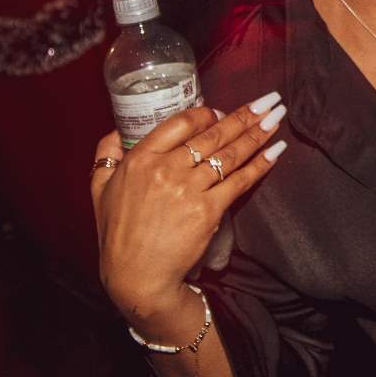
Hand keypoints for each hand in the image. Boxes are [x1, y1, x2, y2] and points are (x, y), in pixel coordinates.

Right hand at [91, 97, 285, 325]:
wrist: (136, 276)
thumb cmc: (117, 235)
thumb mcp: (99, 189)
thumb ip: (106, 154)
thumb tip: (118, 130)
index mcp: (140, 159)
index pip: (179, 124)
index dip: (205, 114)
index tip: (220, 110)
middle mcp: (166, 169)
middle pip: (211, 135)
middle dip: (243, 115)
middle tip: (267, 100)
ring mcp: (189, 189)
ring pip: (229, 154)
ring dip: (257, 133)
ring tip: (276, 116)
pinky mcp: (208, 211)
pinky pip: (239, 181)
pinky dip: (260, 164)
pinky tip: (275, 150)